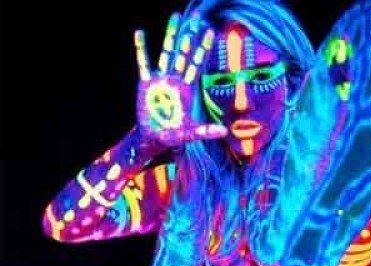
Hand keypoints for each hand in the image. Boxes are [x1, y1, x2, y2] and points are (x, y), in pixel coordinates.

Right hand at [134, 13, 226, 148]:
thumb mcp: (191, 133)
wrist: (154, 137)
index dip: (204, 48)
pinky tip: (140, 34)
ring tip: (175, 17)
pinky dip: (141, 49)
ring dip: (171, 36)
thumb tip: (224, 131)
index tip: (210, 31)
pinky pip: (143, 63)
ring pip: (167, 53)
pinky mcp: (146, 83)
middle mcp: (175, 80)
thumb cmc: (174, 135)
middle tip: (195, 17)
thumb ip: (206, 131)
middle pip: (184, 53)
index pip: (197, 63)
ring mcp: (161, 80)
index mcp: (187, 88)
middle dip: (189, 36)